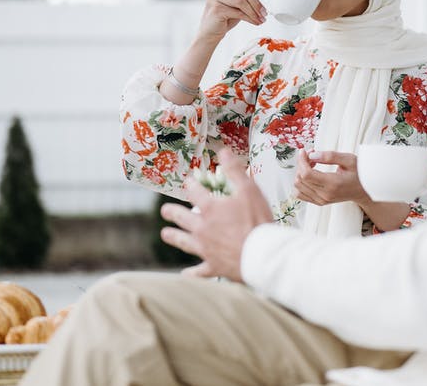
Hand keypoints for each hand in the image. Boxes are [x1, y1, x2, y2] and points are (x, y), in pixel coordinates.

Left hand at [159, 149, 272, 280]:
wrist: (261, 255)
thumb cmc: (257, 220)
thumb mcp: (250, 190)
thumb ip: (235, 171)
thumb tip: (223, 152)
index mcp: (210, 209)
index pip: (195, 192)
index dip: (190, 185)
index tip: (188, 181)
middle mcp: (202, 229)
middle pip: (182, 218)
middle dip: (173, 212)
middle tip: (165, 211)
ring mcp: (205, 249)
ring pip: (184, 242)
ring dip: (174, 237)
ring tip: (165, 233)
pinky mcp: (213, 266)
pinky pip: (198, 271)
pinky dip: (191, 273)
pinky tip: (185, 273)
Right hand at [197, 0, 267, 41]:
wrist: (211, 32)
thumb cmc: (226, 16)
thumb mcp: (240, 0)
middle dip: (256, 1)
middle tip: (265, 12)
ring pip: (240, 1)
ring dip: (254, 11)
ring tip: (261, 19)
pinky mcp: (216, 9)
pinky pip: (237, 12)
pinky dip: (249, 18)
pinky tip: (254, 22)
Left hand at [294, 150, 368, 204]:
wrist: (364, 191)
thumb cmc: (358, 173)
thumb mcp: (349, 160)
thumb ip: (330, 156)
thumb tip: (312, 155)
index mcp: (333, 184)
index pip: (307, 174)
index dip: (302, 161)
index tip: (304, 151)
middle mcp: (325, 195)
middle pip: (300, 179)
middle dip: (302, 164)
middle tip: (312, 154)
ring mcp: (321, 200)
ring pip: (298, 186)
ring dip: (300, 172)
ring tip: (312, 164)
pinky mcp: (319, 202)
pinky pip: (300, 194)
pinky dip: (301, 183)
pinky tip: (310, 174)